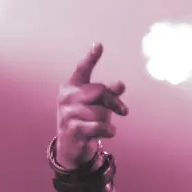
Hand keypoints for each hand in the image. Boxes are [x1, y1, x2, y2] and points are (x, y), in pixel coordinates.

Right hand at [55, 43, 128, 168]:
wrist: (71, 146)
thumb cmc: (86, 120)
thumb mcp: (97, 105)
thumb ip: (109, 94)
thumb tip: (120, 84)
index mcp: (72, 87)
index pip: (83, 69)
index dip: (91, 57)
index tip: (99, 44)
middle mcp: (67, 97)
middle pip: (100, 91)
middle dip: (114, 102)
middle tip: (124, 111)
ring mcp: (67, 113)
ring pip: (101, 112)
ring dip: (107, 121)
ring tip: (102, 126)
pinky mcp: (73, 130)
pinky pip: (100, 127)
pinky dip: (109, 131)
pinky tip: (109, 133)